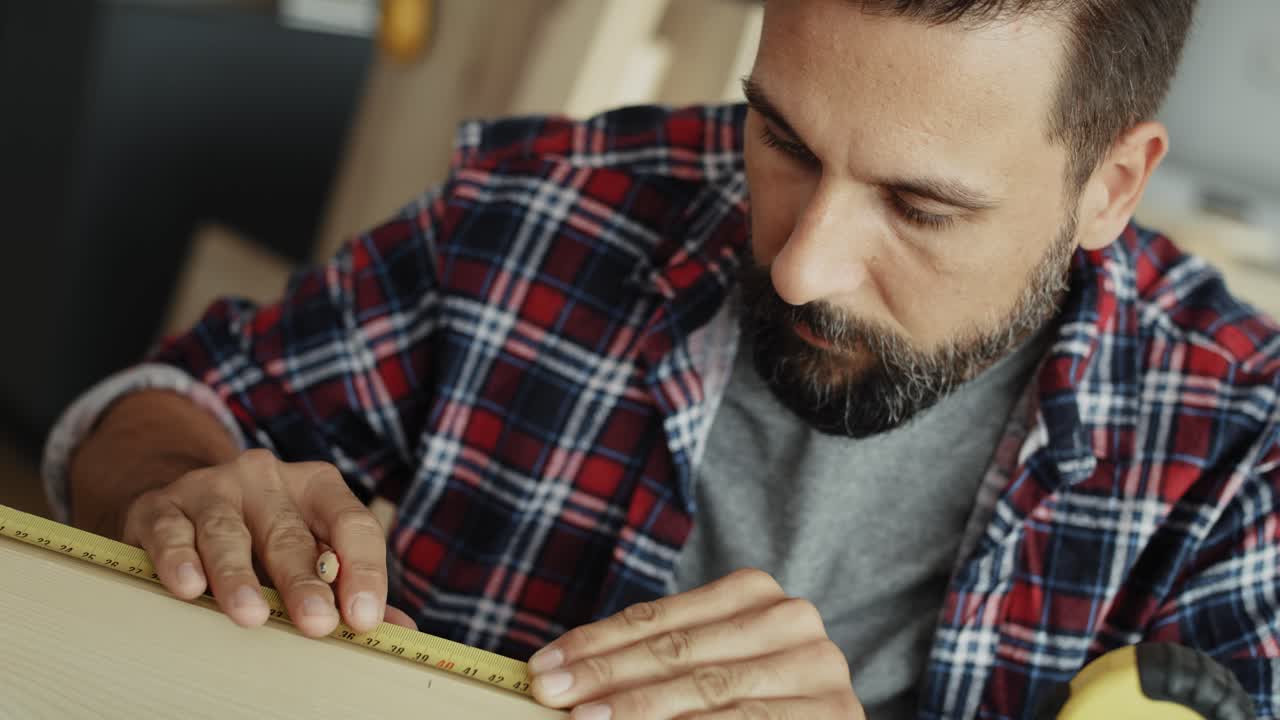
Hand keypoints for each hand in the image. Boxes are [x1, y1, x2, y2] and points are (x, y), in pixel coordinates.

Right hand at [118, 449, 416, 637]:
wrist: (179, 503)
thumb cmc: (259, 536)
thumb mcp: (307, 548)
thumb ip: (348, 585)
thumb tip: (399, 630)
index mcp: (316, 486)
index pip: (351, 524)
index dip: (364, 570)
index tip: (366, 617)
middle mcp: (266, 478)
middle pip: (291, 533)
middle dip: (305, 582)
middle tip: (318, 623)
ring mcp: (211, 488)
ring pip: (228, 534)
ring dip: (239, 577)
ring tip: (251, 615)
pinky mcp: (160, 507)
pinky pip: (171, 534)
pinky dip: (179, 560)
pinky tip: (188, 587)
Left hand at [527, 568, 865, 718]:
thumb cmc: (750, 698)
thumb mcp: (705, 664)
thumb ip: (657, 662)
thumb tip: (567, 674)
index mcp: (755, 593)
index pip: (660, 619)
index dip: (597, 641)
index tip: (543, 665)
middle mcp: (793, 621)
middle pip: (679, 652)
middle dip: (607, 674)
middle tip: (552, 693)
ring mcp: (819, 669)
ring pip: (710, 690)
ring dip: (639, 707)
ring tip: (584, 719)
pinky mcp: (834, 715)